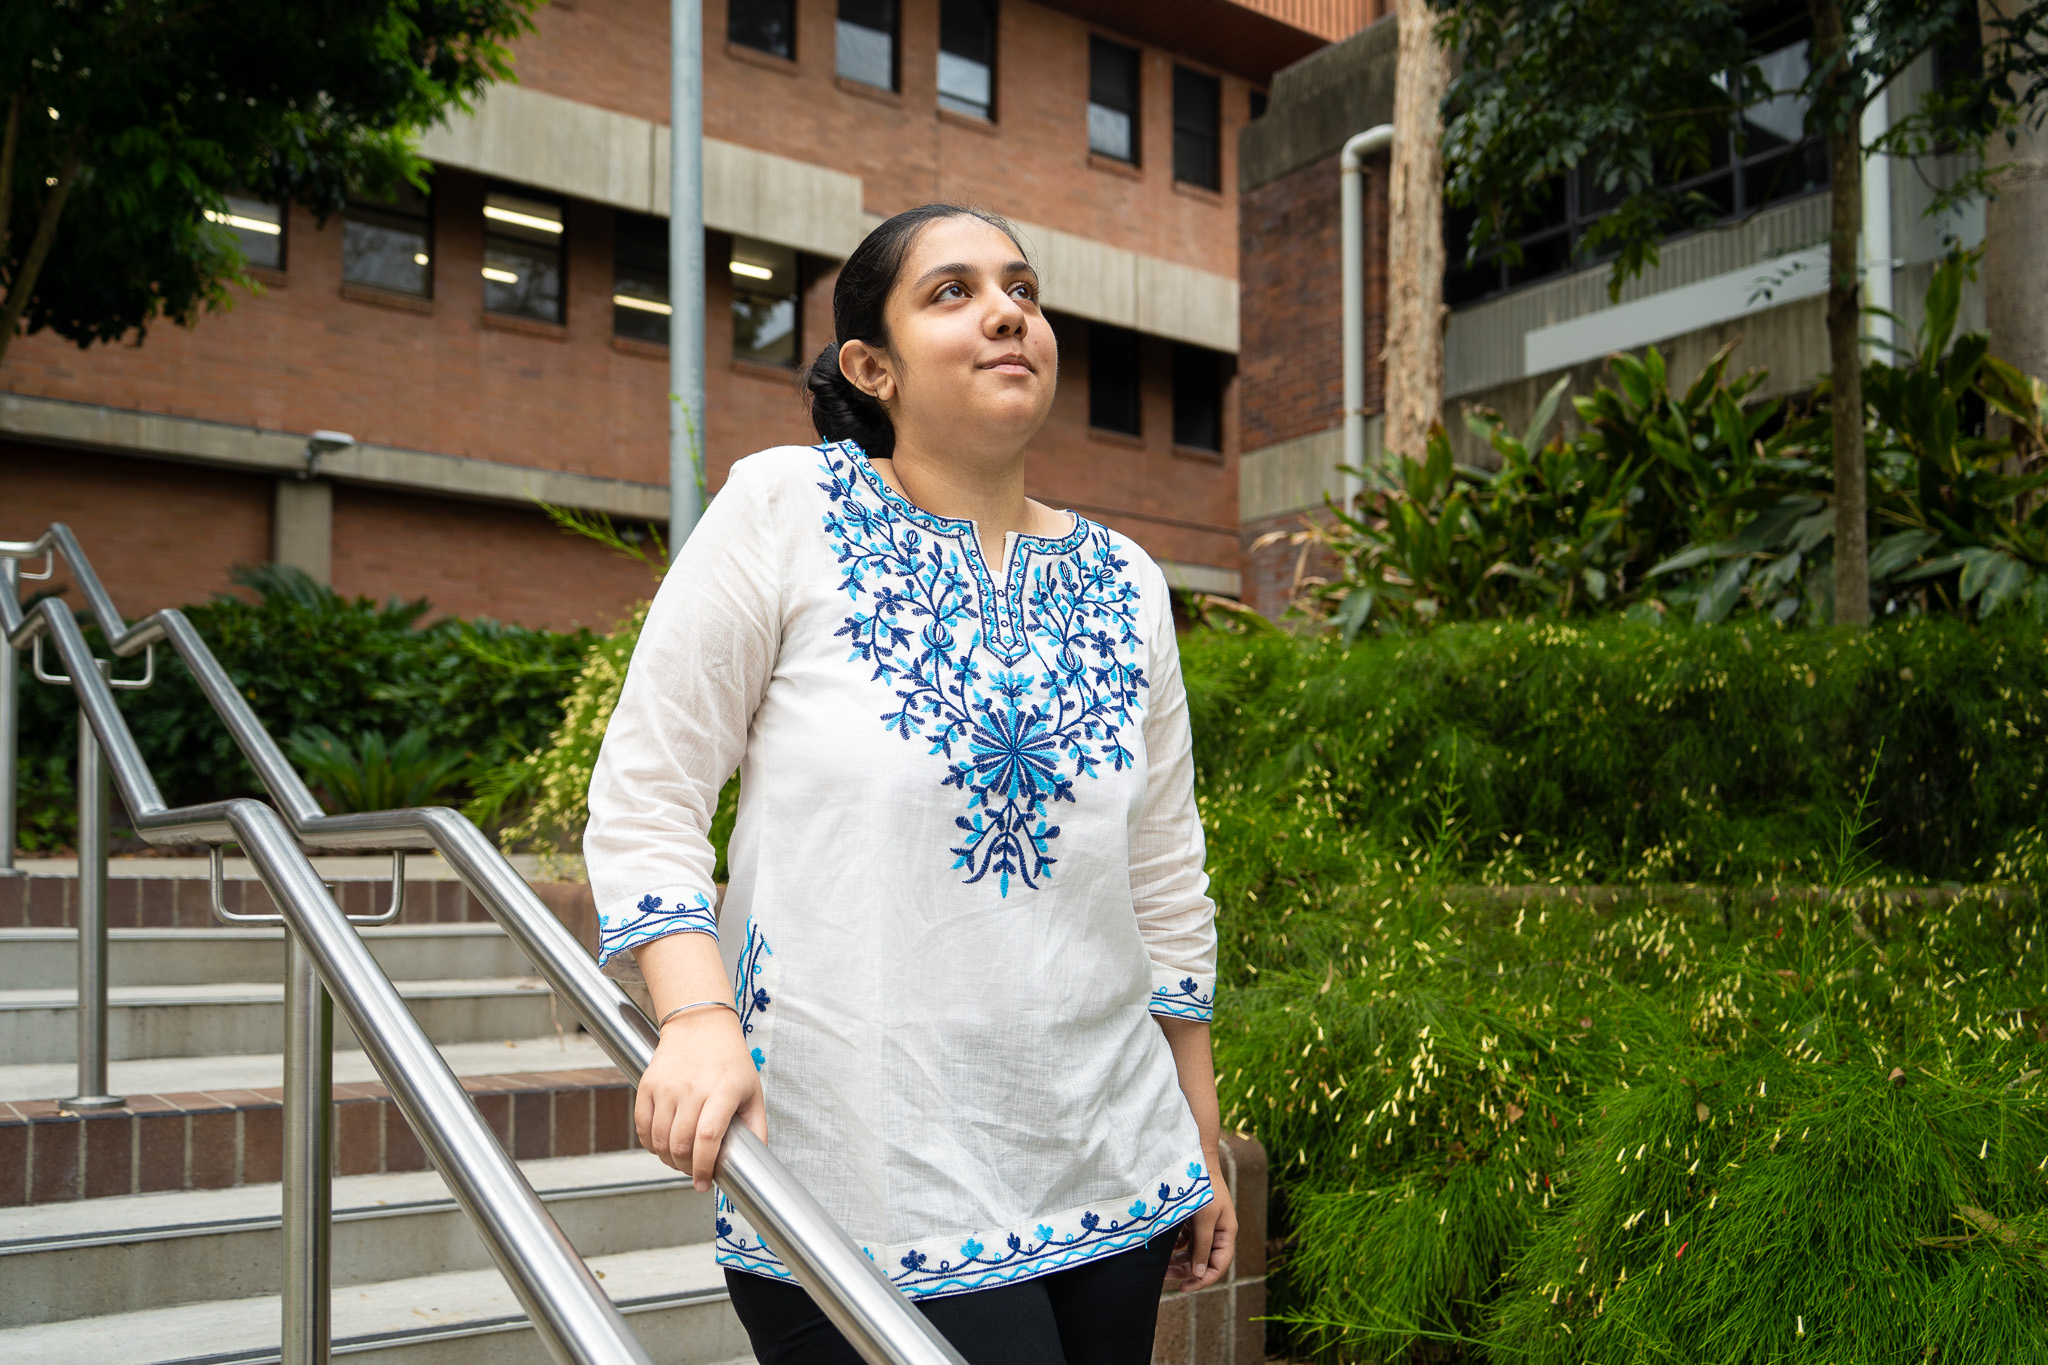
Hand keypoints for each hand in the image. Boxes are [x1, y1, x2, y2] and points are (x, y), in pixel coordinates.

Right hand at [633, 1007, 766, 1190]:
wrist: (700, 1026)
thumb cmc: (730, 1062)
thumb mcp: (753, 1092)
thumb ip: (756, 1128)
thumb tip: (756, 1160)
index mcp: (722, 1091)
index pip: (708, 1138)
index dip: (704, 1167)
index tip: (705, 1184)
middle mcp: (692, 1088)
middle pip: (681, 1144)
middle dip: (687, 1168)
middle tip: (695, 1173)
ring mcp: (667, 1086)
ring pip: (660, 1140)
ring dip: (668, 1159)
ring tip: (680, 1160)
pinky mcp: (648, 1084)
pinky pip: (642, 1126)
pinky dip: (650, 1144)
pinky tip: (662, 1147)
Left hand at [1166, 1151, 1236, 1291]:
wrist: (1194, 1159)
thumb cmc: (1203, 1188)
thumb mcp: (1204, 1219)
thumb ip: (1202, 1246)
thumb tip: (1200, 1273)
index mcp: (1227, 1233)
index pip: (1218, 1266)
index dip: (1202, 1280)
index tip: (1183, 1288)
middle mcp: (1218, 1232)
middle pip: (1203, 1261)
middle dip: (1185, 1270)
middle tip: (1163, 1275)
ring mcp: (1205, 1226)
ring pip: (1192, 1252)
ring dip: (1177, 1260)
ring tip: (1160, 1265)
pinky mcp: (1193, 1219)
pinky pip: (1184, 1240)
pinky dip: (1174, 1246)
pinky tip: (1163, 1247)